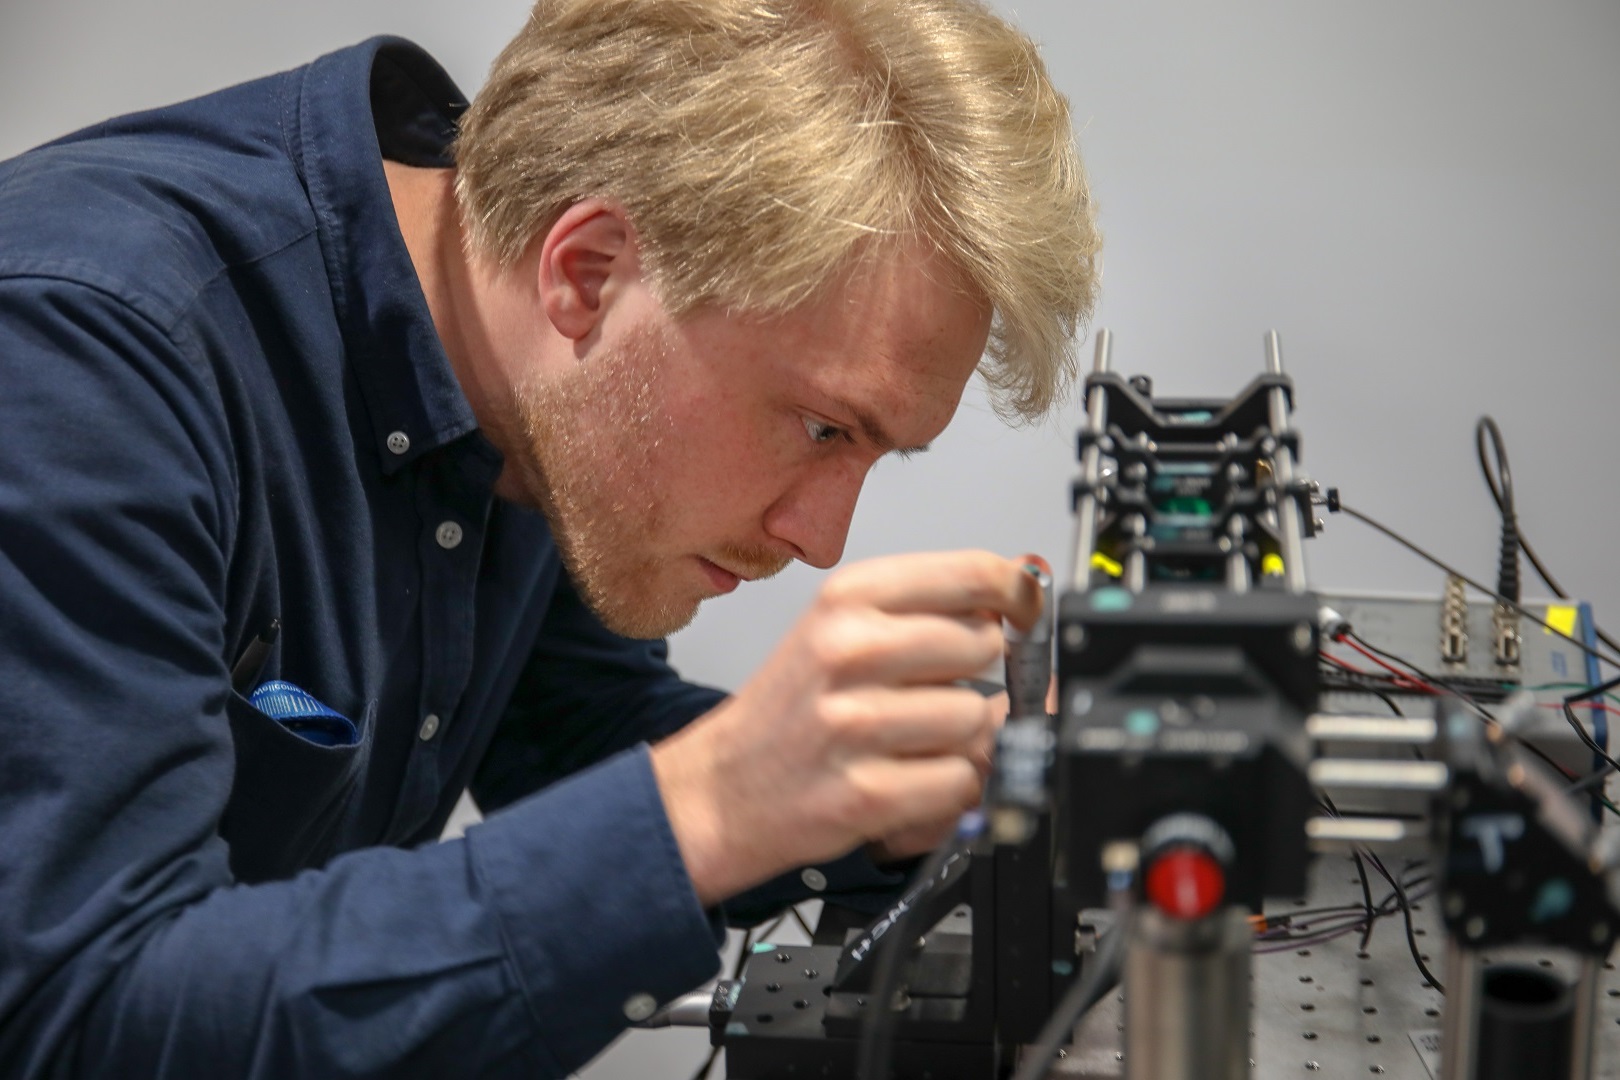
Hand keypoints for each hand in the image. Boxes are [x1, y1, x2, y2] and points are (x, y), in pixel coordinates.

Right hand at [650, 550, 1043, 905]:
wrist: (717, 791)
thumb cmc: (787, 712)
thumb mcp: (841, 631)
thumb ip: (927, 608)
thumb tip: (1022, 588)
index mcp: (846, 599)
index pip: (973, 573)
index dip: (1019, 594)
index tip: (1028, 611)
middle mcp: (848, 651)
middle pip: (984, 647)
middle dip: (980, 676)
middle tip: (940, 693)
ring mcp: (854, 723)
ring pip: (977, 718)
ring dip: (965, 740)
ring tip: (917, 744)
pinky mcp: (864, 792)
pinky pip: (960, 781)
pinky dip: (950, 790)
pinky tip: (911, 781)